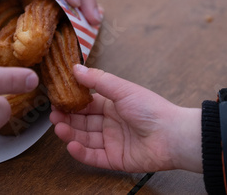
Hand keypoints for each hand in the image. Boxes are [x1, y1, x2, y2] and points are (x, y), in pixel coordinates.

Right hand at [50, 65, 201, 172]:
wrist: (172, 135)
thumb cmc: (151, 109)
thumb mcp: (122, 89)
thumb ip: (98, 80)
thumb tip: (76, 68)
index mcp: (114, 105)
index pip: (87, 104)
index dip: (72, 103)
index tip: (56, 99)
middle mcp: (112, 123)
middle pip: (83, 122)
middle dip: (67, 118)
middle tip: (53, 115)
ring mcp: (113, 142)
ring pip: (85, 138)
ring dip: (71, 133)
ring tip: (59, 128)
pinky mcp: (115, 159)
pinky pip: (94, 157)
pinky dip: (81, 152)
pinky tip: (71, 144)